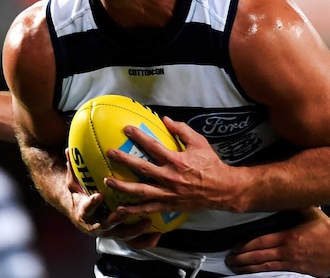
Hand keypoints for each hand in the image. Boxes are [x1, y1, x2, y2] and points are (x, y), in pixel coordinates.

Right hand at [64, 148, 161, 247]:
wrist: (81, 215)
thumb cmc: (80, 195)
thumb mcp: (73, 184)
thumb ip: (72, 169)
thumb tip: (68, 149)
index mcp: (84, 212)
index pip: (86, 208)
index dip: (92, 203)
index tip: (98, 196)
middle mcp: (96, 225)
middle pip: (107, 224)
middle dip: (117, 218)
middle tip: (126, 211)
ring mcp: (109, 233)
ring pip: (122, 235)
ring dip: (135, 230)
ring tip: (148, 222)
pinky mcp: (120, 236)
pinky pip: (133, 243)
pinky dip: (145, 241)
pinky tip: (157, 236)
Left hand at [105, 116, 238, 215]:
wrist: (222, 189)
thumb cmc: (211, 164)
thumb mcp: (199, 142)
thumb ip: (182, 130)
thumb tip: (165, 119)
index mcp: (176, 160)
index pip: (153, 146)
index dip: (138, 136)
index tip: (126, 129)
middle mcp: (169, 177)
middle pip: (142, 168)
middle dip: (124, 160)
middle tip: (110, 153)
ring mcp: (168, 193)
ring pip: (140, 191)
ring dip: (122, 186)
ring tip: (107, 180)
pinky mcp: (168, 205)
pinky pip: (148, 208)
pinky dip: (133, 210)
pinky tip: (120, 209)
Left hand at [226, 207, 329, 276]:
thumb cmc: (329, 232)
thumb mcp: (313, 213)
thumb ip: (298, 203)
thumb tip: (287, 191)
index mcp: (288, 236)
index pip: (261, 241)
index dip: (245, 245)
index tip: (234, 247)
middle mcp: (287, 251)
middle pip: (259, 256)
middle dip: (242, 258)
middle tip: (228, 260)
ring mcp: (291, 263)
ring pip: (264, 266)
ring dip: (248, 267)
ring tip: (235, 268)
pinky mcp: (297, 270)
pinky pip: (274, 271)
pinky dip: (261, 272)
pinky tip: (253, 272)